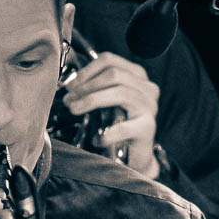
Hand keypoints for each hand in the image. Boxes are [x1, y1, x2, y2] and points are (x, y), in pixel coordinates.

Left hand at [62, 51, 160, 176]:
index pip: (110, 60)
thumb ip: (94, 89)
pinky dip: (105, 134)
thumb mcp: (106, 103)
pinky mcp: (147, 128)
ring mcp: (149, 107)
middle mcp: (147, 88)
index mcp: (136, 76)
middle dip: (86, 86)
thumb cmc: (117, 127)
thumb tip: (69, 85)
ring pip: (119, 93)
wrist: (135, 157)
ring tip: (75, 110)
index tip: (70, 85)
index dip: (86, 71)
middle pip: (114, 74)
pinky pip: (123, 127)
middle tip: (69, 100)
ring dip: (91, 101)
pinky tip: (96, 139)